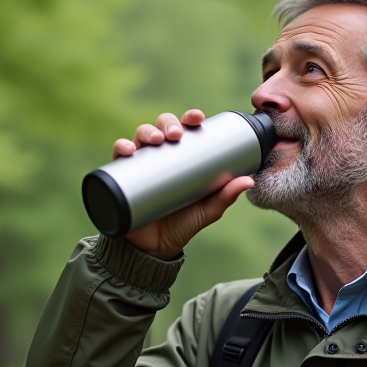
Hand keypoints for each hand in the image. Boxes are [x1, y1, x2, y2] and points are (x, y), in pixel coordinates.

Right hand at [110, 109, 254, 258]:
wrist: (155, 248)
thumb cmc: (182, 224)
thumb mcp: (206, 210)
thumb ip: (224, 197)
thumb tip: (248, 181)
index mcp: (182, 157)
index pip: (185, 130)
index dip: (190, 118)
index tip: (197, 118)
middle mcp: (160, 155)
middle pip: (161, 127)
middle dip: (168, 123)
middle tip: (175, 134)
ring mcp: (141, 164)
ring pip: (140, 135)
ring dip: (146, 131)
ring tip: (155, 141)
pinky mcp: (122, 176)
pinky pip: (118, 155)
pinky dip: (121, 147)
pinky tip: (128, 150)